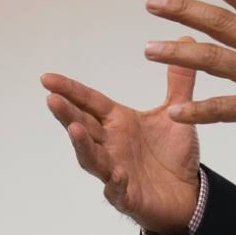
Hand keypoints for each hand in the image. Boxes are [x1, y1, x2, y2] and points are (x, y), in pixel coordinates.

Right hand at [40, 39, 200, 234]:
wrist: (189, 194)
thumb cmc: (173, 154)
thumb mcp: (176, 113)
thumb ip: (178, 80)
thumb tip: (185, 38)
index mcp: (118, 122)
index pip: (89, 102)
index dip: (69, 89)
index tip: (46, 77)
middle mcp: (111, 144)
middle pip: (83, 126)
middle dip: (67, 113)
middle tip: (52, 98)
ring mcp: (115, 170)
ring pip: (92, 157)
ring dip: (82, 145)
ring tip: (75, 129)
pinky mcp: (128, 195)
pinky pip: (117, 189)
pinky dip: (115, 182)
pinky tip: (117, 174)